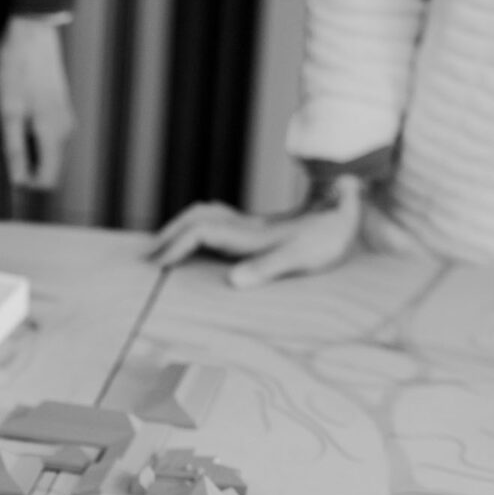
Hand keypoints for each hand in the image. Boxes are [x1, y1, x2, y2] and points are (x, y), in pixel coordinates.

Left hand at [0, 15, 74, 190]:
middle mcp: (66, 131)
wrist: (32, 33)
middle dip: (28, 166)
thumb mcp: (8, 112)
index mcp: (54, 134)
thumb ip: (14, 149)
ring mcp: (66, 120)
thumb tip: (18, 181)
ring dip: (29, 150)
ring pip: (50, 153)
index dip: (26, 181)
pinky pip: (50, 138)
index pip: (48, 181)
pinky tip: (19, 116)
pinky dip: (34, 136)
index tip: (8, 166)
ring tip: (11, 127)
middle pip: (50, 169)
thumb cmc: (16, 69)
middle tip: (4, 144)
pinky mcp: (62, 110)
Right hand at [147, 178, 363, 287]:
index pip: (200, 233)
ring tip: (162, 250)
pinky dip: (196, 228)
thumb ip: (267, 268)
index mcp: (248, 233)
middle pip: (195, 219)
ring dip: (180, 229)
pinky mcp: (256, 228)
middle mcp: (244, 225)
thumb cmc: (326, 239)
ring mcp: (249, 224)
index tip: (155, 264)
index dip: (174, 246)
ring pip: (204, 216)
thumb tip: (233, 281)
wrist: (347, 213)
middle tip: (146, 260)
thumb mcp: (300, 258)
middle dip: (168, 236)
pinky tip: (197, 241)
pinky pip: (215, 221)